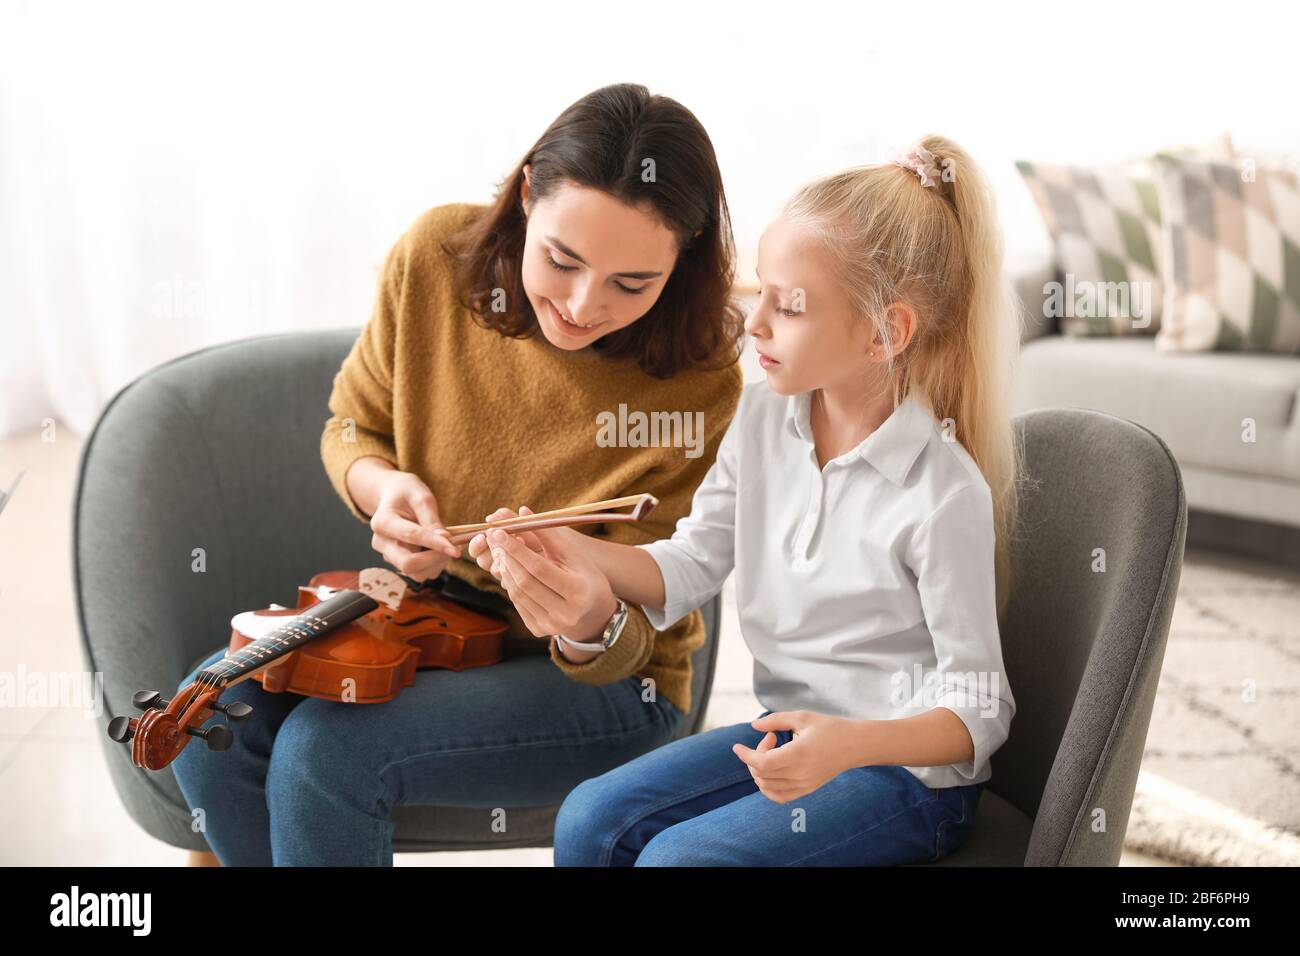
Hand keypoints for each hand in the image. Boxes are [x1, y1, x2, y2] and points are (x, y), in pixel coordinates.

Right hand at [368, 471, 460, 581]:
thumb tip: (445, 540)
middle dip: (435, 559)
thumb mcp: (421, 497)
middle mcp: (381, 543)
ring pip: (415, 573)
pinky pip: (419, 572)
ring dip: (436, 564)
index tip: (456, 550)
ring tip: (447, 546)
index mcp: (382, 522)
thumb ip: (431, 519)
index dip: (436, 544)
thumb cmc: (407, 493)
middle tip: (455, 548)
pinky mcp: (397, 562)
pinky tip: (438, 550)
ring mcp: (388, 555)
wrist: (394, 497)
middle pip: (408, 564)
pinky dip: (433, 565)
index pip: (412, 537)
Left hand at [473, 511, 615, 643]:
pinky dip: (510, 583)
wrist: (594, 611)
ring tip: (500, 549)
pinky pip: (517, 603)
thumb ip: (547, 533)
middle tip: (493, 536)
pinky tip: (509, 568)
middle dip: (506, 556)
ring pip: (517, 593)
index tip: (499, 531)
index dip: (516, 549)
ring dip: (505, 568)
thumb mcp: (573, 553)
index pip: (539, 568)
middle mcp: (565, 613)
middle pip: (525, 581)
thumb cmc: (584, 574)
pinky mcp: (538, 630)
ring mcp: (551, 625)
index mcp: (578, 591)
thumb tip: (521, 511)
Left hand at [731, 711, 859, 802]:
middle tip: (770, 738)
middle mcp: (800, 774)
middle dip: (755, 756)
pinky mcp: (807, 790)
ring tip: (772, 751)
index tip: (736, 747)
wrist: (854, 745)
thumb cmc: (829, 728)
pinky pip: (779, 796)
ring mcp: (804, 785)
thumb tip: (753, 726)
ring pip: (767, 787)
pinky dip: (767, 787)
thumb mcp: (801, 717)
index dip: (746, 756)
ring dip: (759, 770)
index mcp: (798, 754)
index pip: (762, 763)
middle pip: (762, 774)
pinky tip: (771, 770)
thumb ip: (775, 721)